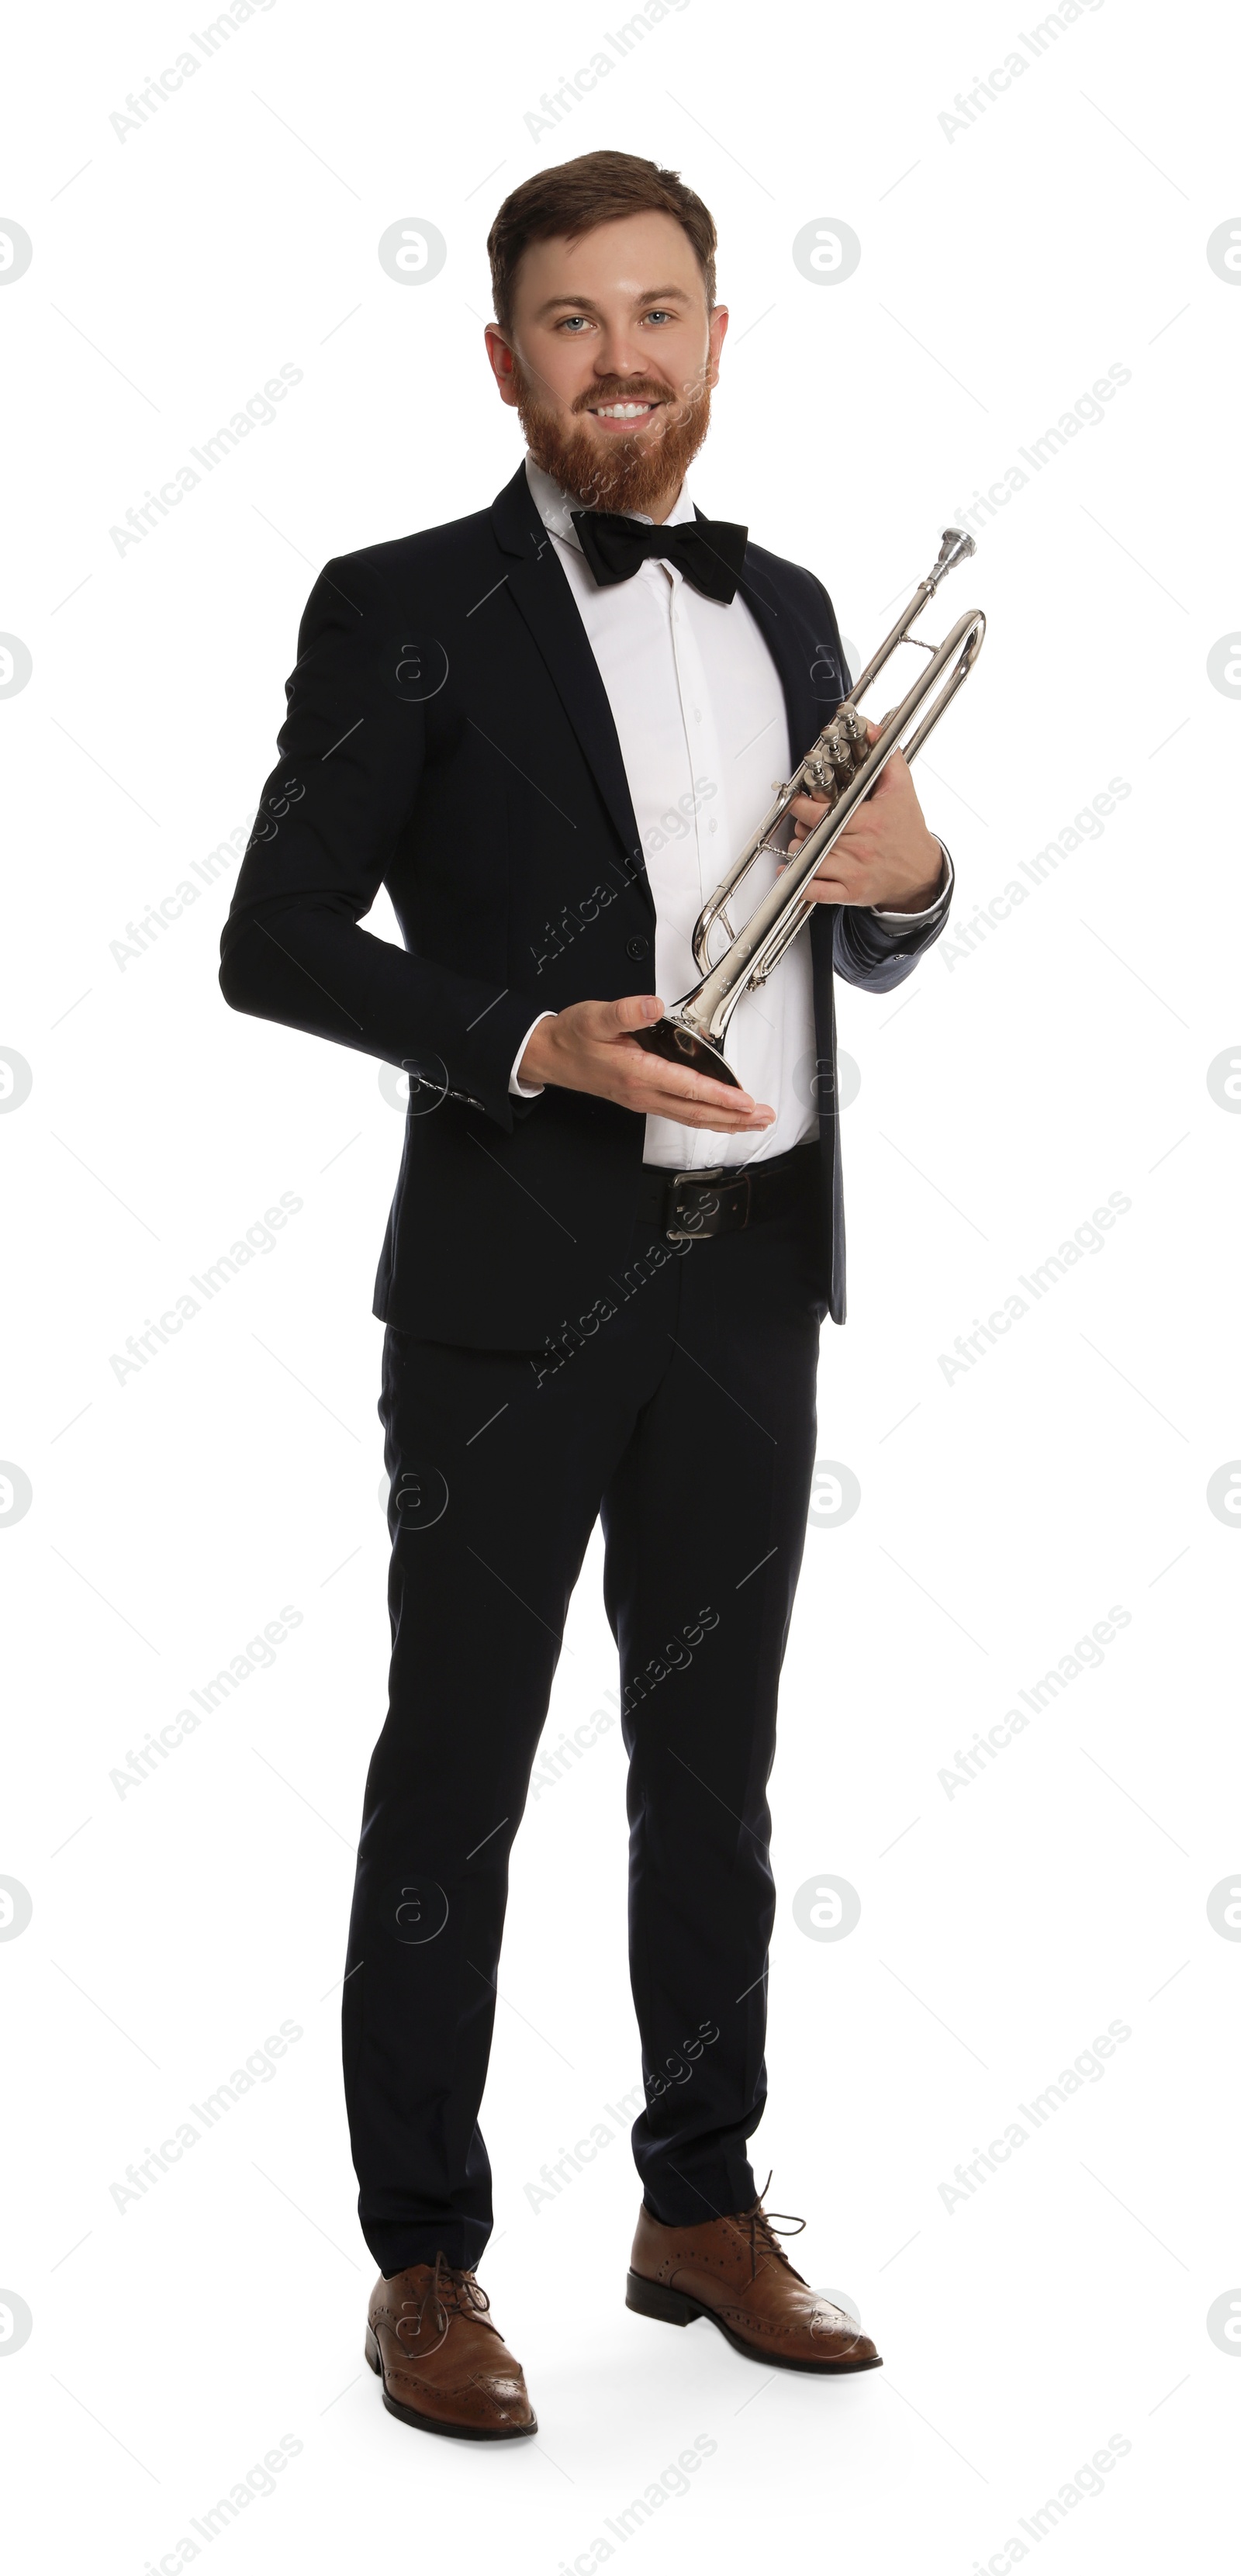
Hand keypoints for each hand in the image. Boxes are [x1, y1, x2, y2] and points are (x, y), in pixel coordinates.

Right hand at [518, 993, 774, 1133]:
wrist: (550, 1056)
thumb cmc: (573, 1037)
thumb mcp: (595, 1017)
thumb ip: (626, 1012)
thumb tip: (653, 1006)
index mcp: (636, 1072)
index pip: (687, 1087)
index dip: (719, 1096)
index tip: (745, 1100)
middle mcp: (642, 1092)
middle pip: (695, 1112)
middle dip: (733, 1118)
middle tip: (763, 1117)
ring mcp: (642, 1099)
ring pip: (690, 1117)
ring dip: (724, 1122)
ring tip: (753, 1123)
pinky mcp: (641, 1099)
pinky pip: (680, 1114)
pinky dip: (706, 1118)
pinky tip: (719, 1117)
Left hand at [784, 720, 944, 911]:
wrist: (921, 873)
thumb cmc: (907, 831)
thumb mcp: (902, 789)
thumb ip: (887, 756)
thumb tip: (873, 729)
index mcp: (869, 820)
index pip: (824, 812)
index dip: (803, 805)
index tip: (799, 800)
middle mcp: (860, 847)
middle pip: (812, 834)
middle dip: (801, 825)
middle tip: (803, 819)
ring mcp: (854, 872)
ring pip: (809, 859)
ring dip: (799, 849)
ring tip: (805, 840)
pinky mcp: (850, 892)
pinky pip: (815, 890)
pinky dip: (799, 882)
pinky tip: (791, 871)